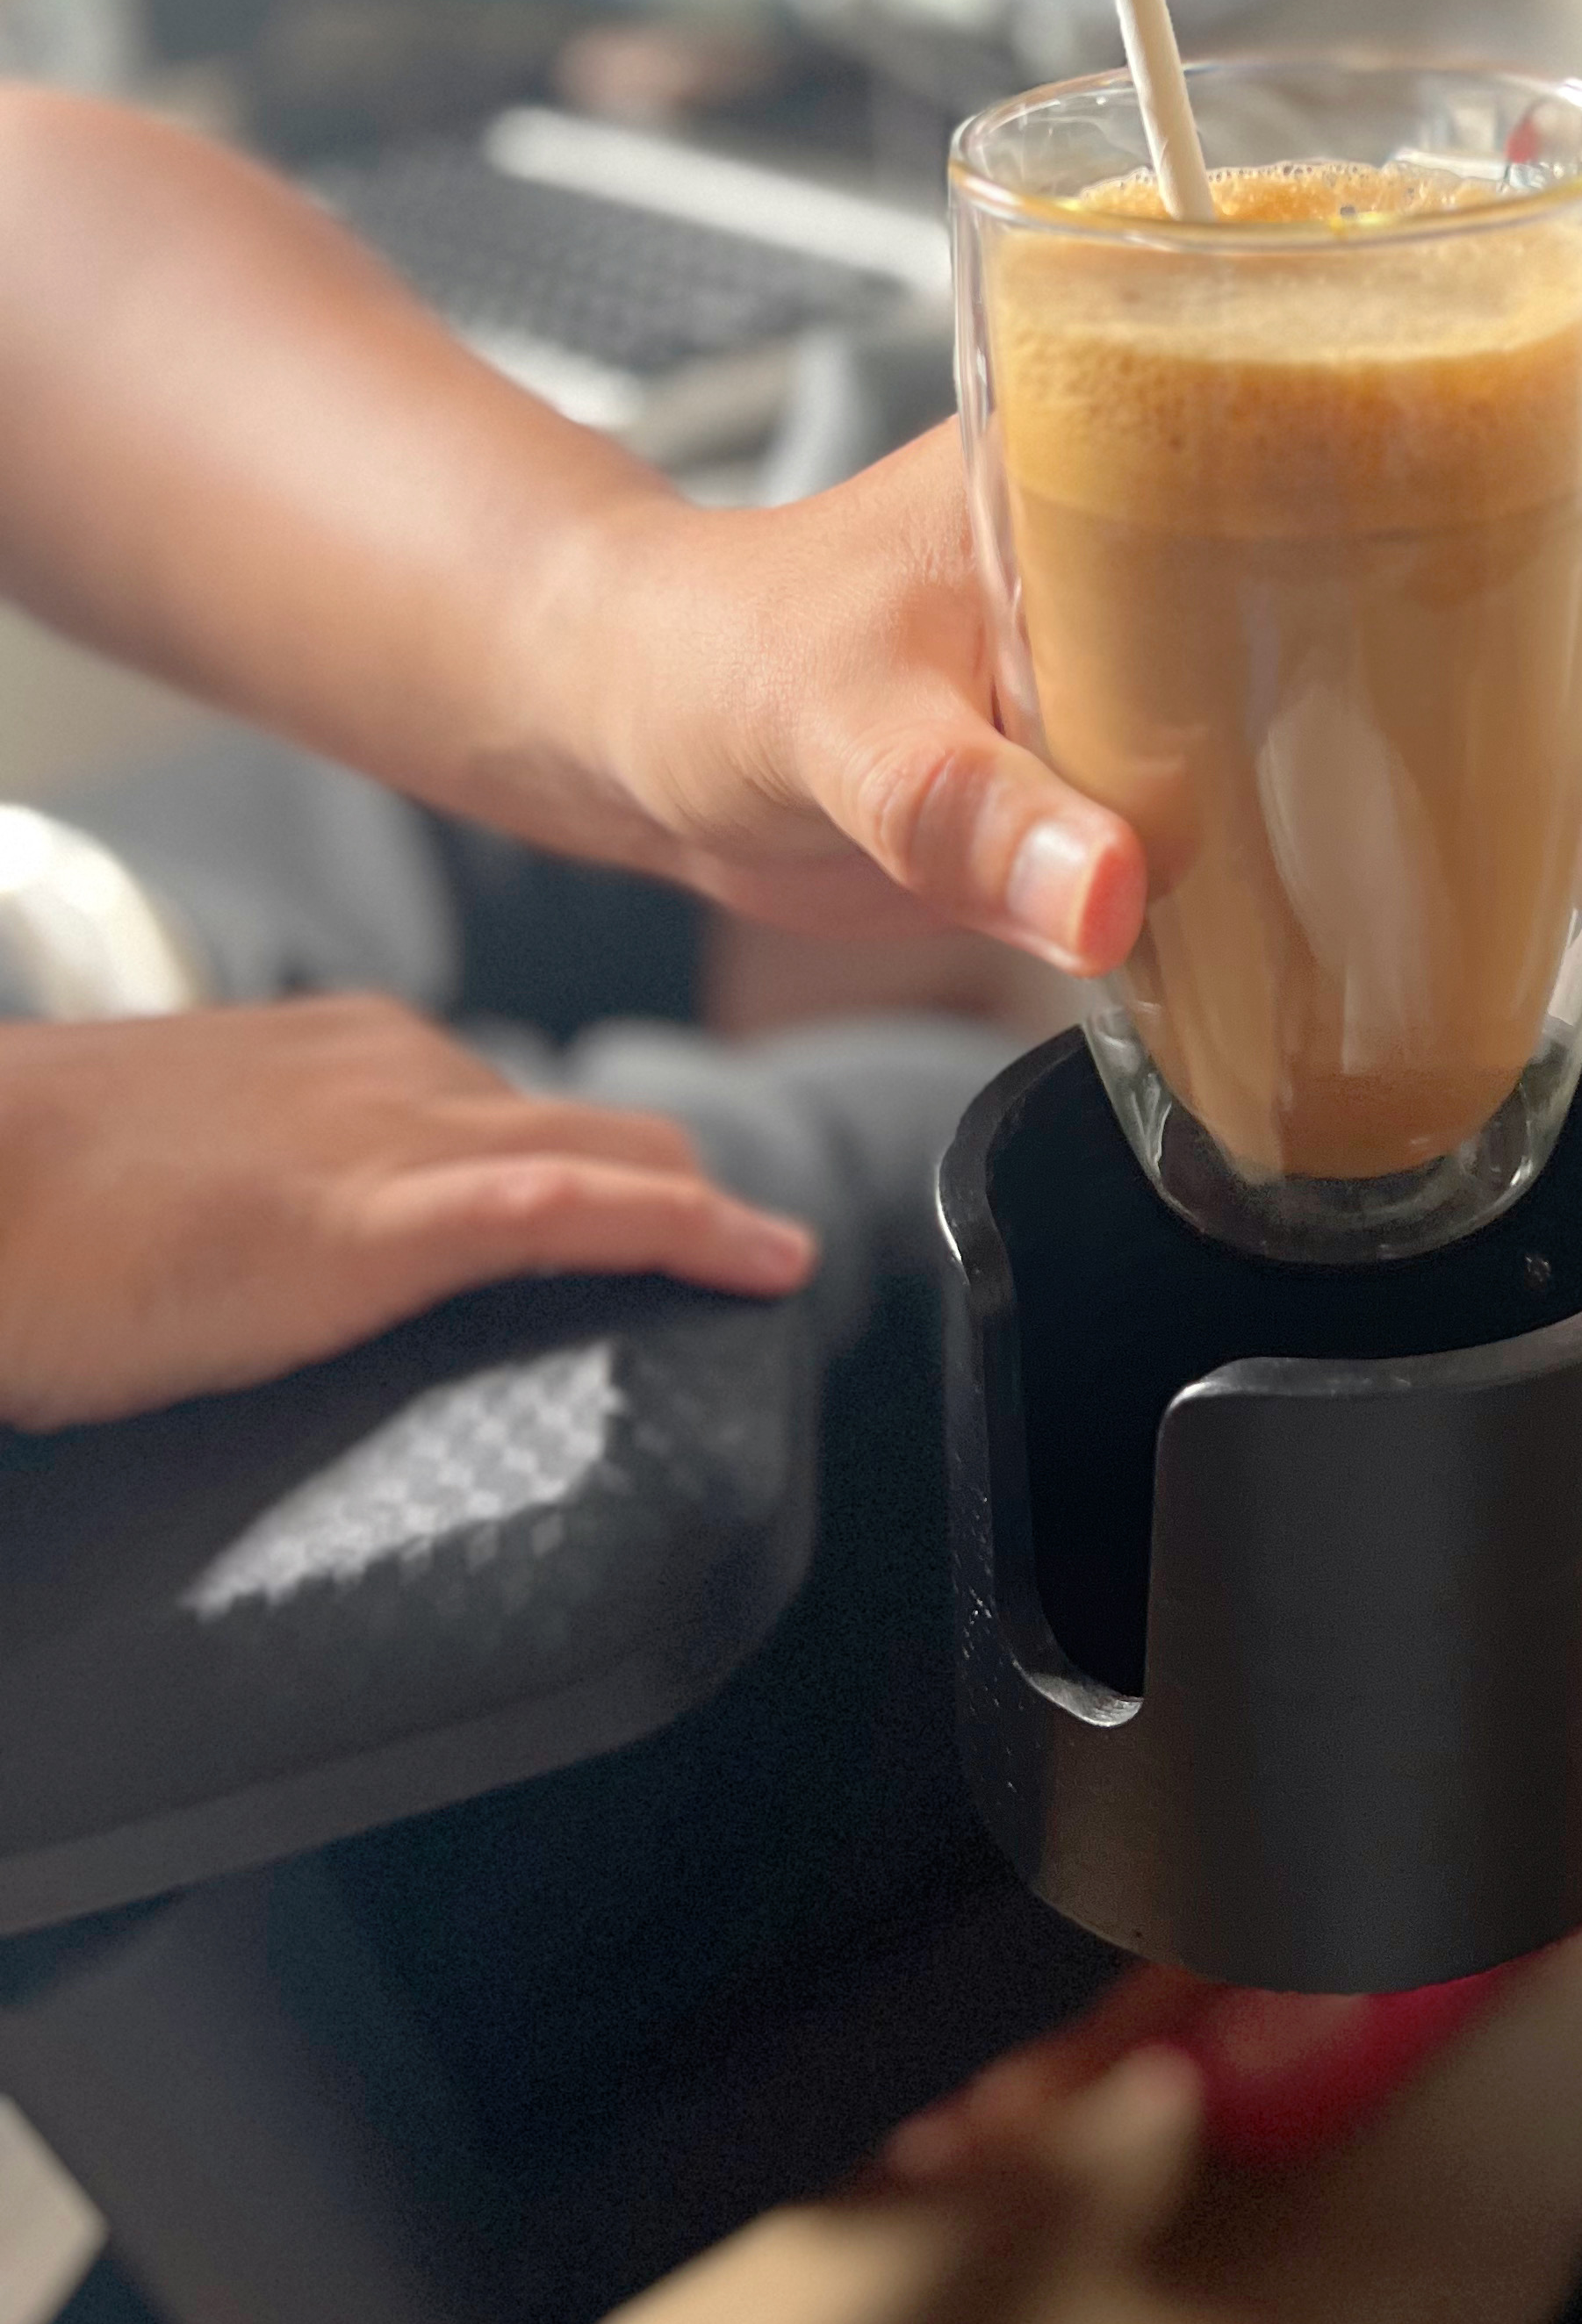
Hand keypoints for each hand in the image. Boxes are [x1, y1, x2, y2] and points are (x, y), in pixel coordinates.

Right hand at [0, 998, 814, 1432]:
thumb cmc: (21, 1204)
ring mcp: (393, 1134)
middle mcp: (384, 1069)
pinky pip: (582, 1208)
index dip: (583, 1164)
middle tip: (731, 1253)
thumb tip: (250, 1267)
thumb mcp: (165, 1183)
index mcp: (332, 1056)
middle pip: (577, 1126)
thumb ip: (242, 1204)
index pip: (498, 1104)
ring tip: (763, 1264)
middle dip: (664, 1183)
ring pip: (607, 1156)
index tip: (635, 1212)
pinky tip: (761, 1259)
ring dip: (694, 1207)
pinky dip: (689, 1229)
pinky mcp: (382, 1214)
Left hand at [559, 355, 1581, 975]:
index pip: (1367, 336)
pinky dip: (1459, 818)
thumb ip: (957, 805)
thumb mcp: (830, 721)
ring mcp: (1199, 636)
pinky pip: (1358, 766)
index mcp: (1123, 434)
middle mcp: (1190, 518)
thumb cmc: (720, 661)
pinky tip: (1536, 896)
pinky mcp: (1180, 755)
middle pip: (1459, 497)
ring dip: (1562, 713)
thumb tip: (1107, 893)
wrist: (648, 744)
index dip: (1543, 350)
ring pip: (1435, 638)